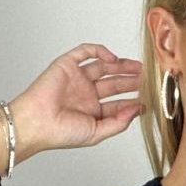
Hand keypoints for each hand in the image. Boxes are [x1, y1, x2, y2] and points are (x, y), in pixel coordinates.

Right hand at [10, 42, 143, 156]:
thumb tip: (136, 110)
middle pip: (114, 83)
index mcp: (91, 112)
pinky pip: (85, 52)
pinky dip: (99, 51)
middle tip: (147, 79)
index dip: (132, 101)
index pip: (117, 104)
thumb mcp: (96, 133)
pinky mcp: (67, 65)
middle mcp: (85, 94)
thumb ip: (118, 123)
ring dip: (121, 65)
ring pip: (104, 67)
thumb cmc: (60, 132)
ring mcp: (77, 79)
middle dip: (131, 81)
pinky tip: (112, 58)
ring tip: (137, 67)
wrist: (37, 123)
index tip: (147, 100)